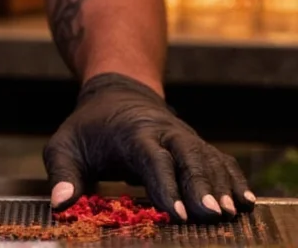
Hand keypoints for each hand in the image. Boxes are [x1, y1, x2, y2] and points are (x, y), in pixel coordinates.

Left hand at [43, 73, 256, 222]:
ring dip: (221, 185)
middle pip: (188, 156)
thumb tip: (61, 203)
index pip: (152, 158)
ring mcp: (183, 138)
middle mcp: (163, 132)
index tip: (178, 212)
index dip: (166, 185)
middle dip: (202, 185)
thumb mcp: (64, 146)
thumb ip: (63, 174)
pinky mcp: (195, 145)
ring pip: (208, 158)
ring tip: (231, 213)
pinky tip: (246, 202)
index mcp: (132, 133)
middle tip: (214, 214)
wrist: (117, 94)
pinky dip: (234, 179)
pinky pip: (219, 160)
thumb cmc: (88, 127)